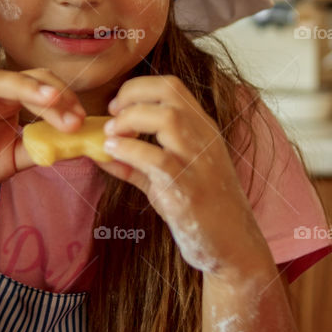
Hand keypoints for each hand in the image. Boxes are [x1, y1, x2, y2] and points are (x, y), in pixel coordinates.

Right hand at [0, 37, 85, 212]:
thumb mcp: (14, 158)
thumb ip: (40, 148)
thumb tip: (77, 144)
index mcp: (6, 96)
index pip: (41, 87)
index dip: (64, 101)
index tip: (81, 122)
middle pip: (25, 80)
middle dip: (54, 98)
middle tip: (74, 120)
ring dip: (26, 88)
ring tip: (49, 97)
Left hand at [102, 75, 264, 274]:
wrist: (234, 245)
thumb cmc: (199, 210)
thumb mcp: (165, 180)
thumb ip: (134, 164)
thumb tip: (97, 151)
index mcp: (202, 129)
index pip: (172, 86)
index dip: (138, 87)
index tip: (116, 105)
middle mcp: (204, 138)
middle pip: (168, 93)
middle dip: (131, 96)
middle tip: (110, 116)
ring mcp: (198, 162)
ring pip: (167, 118)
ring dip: (130, 120)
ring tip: (110, 136)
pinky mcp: (188, 188)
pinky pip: (157, 159)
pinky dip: (129, 151)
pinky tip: (112, 153)